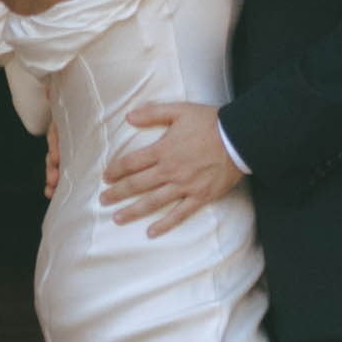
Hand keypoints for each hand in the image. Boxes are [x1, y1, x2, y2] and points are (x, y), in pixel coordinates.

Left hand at [96, 102, 242, 227]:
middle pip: (137, 184)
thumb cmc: (209, 122)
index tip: (106, 177)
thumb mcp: (180, 110)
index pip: (132, 162)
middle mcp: (170, 170)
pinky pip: (179, 214)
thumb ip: (153, 113)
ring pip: (153, 201)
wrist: (239, 138)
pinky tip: (151, 232)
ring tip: (117, 218)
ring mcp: (184, 186)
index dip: (116, 170)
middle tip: (103, 200)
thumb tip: (129, 116)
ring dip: (133, 211)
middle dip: (117, 193)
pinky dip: (164, 224)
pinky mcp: (199, 197)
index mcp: (163, 150)